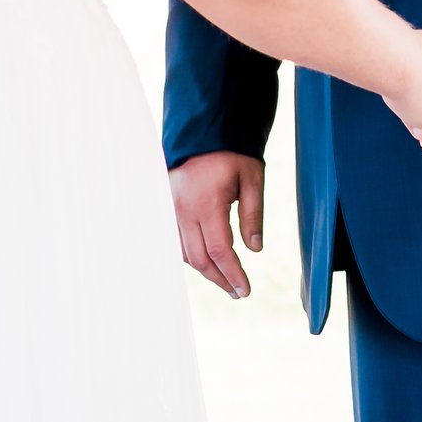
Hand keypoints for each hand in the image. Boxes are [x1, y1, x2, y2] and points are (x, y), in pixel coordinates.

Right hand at [169, 151, 264, 298]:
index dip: (233, 274)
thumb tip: (255, 249)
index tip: (245, 290)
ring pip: (185, 253)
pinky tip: (207, 261)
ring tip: (225, 280)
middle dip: (220, 279)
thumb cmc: (233, 152)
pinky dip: (191, 255)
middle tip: (238, 292)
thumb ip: (253, 215)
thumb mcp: (253, 178)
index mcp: (207, 203)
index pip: (220, 251)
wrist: (204, 130)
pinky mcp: (166, 206)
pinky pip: (176, 240)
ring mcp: (171, 208)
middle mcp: (183, 209)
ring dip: (205, 270)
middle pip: (200, 258)